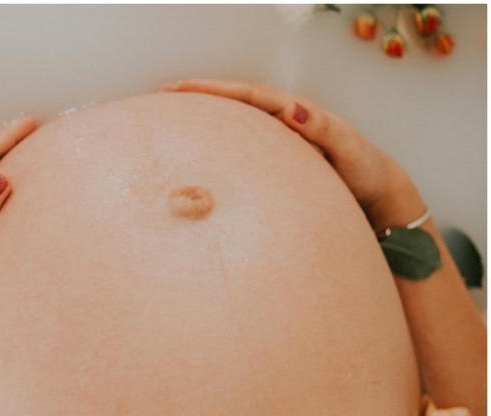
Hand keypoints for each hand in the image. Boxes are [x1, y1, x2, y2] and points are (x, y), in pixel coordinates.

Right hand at [161, 79, 425, 230]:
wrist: (379, 198)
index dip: (216, 90)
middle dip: (201, 96)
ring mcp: (278, 142)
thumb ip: (324, 130)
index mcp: (298, 115)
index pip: (250, 96)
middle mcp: (285, 123)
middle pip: (236, 103)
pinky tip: (199, 151)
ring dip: (206, 117)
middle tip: (164, 94)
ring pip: (235, 123)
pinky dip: (218, 142)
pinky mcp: (276, 163)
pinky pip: (241, 146)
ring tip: (173, 116)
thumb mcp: (350, 150)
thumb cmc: (365, 173)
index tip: (183, 88)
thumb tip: (294, 109)